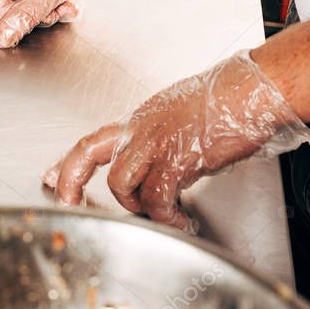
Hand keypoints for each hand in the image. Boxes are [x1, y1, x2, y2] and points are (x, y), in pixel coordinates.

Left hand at [42, 51, 309, 231]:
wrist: (256, 88)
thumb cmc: (231, 99)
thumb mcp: (183, 117)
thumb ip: (166, 142)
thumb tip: (167, 168)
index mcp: (142, 119)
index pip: (95, 140)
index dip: (69, 162)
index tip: (53, 178)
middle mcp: (142, 128)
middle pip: (88, 151)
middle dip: (69, 179)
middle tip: (66, 202)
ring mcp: (157, 142)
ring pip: (120, 182)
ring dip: (135, 204)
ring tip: (159, 213)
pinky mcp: (178, 157)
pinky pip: (158, 197)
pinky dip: (166, 216)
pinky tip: (180, 221)